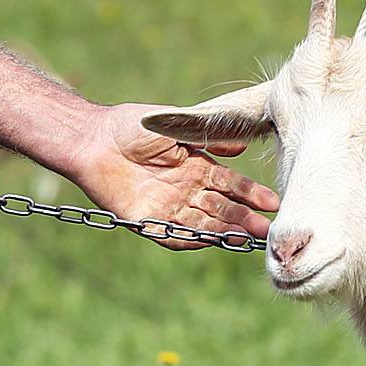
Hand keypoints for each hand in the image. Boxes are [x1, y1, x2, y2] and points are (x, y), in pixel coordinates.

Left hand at [70, 104, 276, 249]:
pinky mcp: (146, 220)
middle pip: (221, 208)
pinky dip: (192, 238)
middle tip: (268, 228)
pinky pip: (173, 234)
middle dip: (245, 217)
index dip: (250, 193)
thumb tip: (241, 146)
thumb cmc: (133, 125)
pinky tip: (211, 239)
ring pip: (203, 223)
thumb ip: (208, 137)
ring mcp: (167, 206)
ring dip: (226, 230)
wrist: (93, 139)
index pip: (230, 184)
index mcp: (195, 166)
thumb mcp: (177, 126)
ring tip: (249, 236)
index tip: (272, 202)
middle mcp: (185, 189)